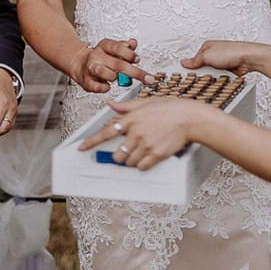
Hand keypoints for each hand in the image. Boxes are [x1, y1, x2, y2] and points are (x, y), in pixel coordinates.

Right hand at [70, 38, 155, 92]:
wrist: (79, 64)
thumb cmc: (100, 57)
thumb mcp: (112, 48)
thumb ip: (125, 47)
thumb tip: (133, 43)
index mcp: (104, 46)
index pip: (118, 47)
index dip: (129, 54)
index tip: (138, 60)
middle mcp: (96, 56)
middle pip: (118, 64)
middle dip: (135, 72)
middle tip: (147, 78)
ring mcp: (90, 68)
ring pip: (107, 74)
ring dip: (115, 78)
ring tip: (115, 77)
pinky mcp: (87, 81)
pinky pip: (99, 87)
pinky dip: (105, 87)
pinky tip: (107, 85)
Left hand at [78, 95, 197, 169]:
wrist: (188, 117)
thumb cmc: (169, 108)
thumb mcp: (145, 102)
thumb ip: (126, 107)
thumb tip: (110, 105)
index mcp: (131, 119)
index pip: (106, 132)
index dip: (92, 142)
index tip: (82, 148)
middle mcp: (136, 132)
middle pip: (117, 154)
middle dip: (120, 155)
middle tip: (129, 150)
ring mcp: (146, 144)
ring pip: (129, 162)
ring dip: (132, 160)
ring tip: (143, 150)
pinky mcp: (156, 154)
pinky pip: (141, 167)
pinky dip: (142, 165)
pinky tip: (149, 156)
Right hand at [182, 39, 270, 78]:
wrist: (248, 58)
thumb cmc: (231, 51)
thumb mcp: (208, 56)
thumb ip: (195, 61)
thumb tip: (184, 62)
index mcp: (207, 47)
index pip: (194, 58)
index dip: (190, 67)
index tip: (186, 75)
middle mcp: (214, 54)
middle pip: (202, 67)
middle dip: (203, 73)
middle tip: (202, 77)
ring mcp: (221, 62)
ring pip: (211, 74)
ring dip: (212, 77)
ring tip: (214, 77)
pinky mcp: (227, 70)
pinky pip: (219, 78)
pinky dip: (220, 80)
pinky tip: (220, 80)